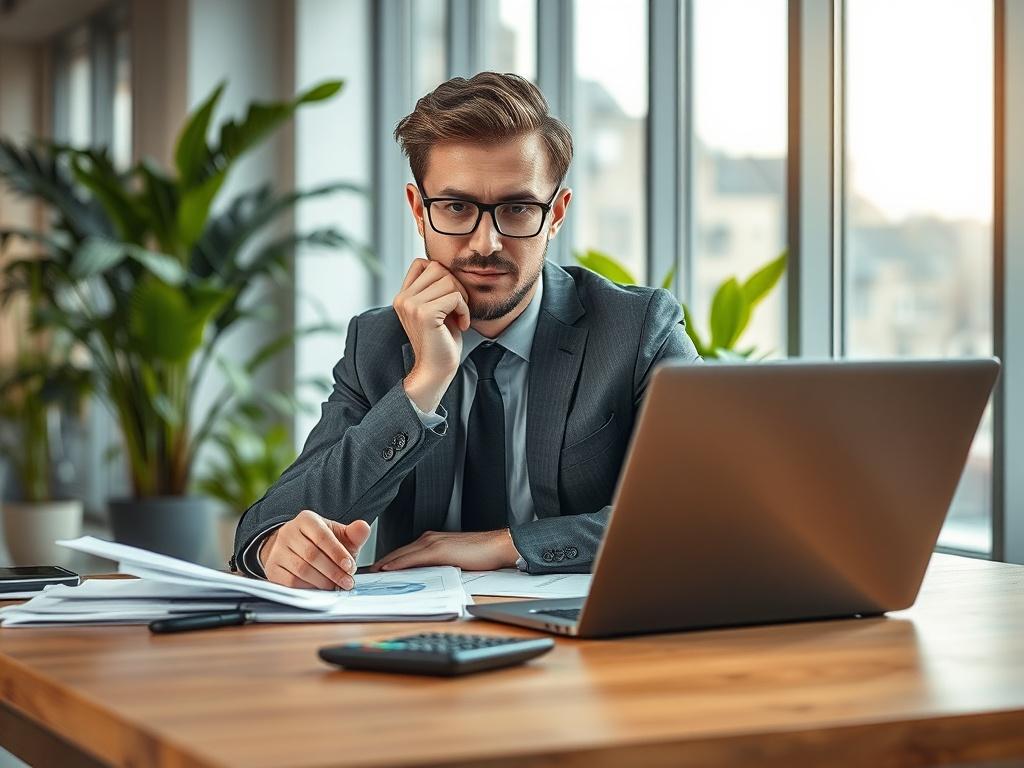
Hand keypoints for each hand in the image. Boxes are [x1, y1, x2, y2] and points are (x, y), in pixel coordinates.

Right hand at [259, 510, 371, 589]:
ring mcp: (277, 550)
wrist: (295, 550)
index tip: (350, 567)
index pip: (322, 536)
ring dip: (322, 582)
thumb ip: (354, 534)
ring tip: (336, 586)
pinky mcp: (272, 568)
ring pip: (301, 569)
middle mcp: (288, 532)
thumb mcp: (340, 536)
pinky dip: (308, 587)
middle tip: (347, 582)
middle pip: (312, 555)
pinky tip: (320, 588)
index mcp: (306, 520)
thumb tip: (363, 527)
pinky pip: (290, 582)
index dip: (338, 553)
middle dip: (333, 571)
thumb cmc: (322, 544)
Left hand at [368, 529, 519, 571]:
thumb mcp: (451, 560)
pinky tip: (387, 570)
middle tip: (365, 577)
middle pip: (397, 553)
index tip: (374, 574)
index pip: (402, 554)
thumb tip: (420, 579)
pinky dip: (397, 564)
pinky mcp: (438, 549)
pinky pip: (412, 558)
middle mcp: (428, 539)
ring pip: (401, 554)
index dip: (386, 563)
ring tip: (370, 576)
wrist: (497, 546)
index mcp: (430, 541)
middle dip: (380, 565)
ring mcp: (432, 543)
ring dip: (384, 565)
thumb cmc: (480, 553)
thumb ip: (434, 565)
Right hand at [393, 258, 470, 412]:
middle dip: (455, 285)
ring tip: (459, 317)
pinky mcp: (425, 314)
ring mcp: (411, 305)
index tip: (448, 299)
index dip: (442, 276)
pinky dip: (464, 309)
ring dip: (461, 298)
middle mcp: (403, 298)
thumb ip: (435, 288)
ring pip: (448, 279)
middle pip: (438, 268)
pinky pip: (455, 296)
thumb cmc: (441, 341)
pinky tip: (462, 325)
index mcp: (403, 296)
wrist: (435, 371)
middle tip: (458, 307)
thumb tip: (449, 265)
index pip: (422, 263)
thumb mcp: (436, 309)